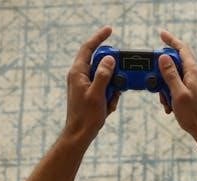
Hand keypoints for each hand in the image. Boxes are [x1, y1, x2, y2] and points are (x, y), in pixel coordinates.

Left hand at [63, 26, 119, 143]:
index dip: (99, 38)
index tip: (110, 30)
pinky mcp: (89, 92)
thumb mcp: (97, 94)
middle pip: (99, 63)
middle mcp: (79, 75)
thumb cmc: (86, 116)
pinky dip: (109, 95)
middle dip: (112, 72)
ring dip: (112, 87)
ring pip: (104, 76)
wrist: (79, 134)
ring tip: (110, 100)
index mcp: (78, 72)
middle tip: (118, 80)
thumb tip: (110, 59)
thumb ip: (103, 74)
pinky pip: (103, 87)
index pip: (88, 48)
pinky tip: (107, 106)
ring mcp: (84, 84)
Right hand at [156, 30, 196, 137]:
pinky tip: (170, 106)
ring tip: (165, 101)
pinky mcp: (195, 91)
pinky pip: (180, 86)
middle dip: (163, 72)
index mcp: (194, 71)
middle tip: (155, 82)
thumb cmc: (193, 115)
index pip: (182, 49)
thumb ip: (170, 74)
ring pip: (176, 76)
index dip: (171, 40)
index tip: (161, 33)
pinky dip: (172, 93)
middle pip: (176, 63)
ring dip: (166, 87)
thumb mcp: (178, 93)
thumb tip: (164, 57)